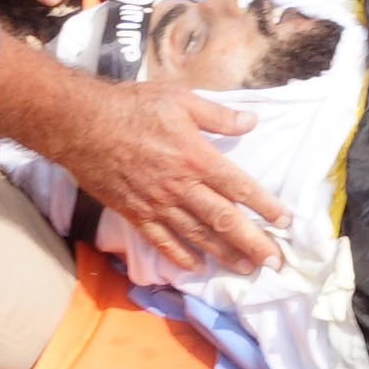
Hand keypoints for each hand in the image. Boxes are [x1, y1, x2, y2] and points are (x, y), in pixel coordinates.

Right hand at [46, 63, 284, 273]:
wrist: (83, 125)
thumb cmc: (133, 107)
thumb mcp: (181, 99)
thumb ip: (219, 116)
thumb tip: (252, 122)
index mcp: (197, 158)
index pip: (240, 187)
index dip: (265, 206)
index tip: (285, 221)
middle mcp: (181, 187)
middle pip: (224, 220)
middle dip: (253, 243)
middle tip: (275, 262)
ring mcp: (158, 204)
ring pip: (197, 236)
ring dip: (224, 254)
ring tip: (246, 269)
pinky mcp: (136, 214)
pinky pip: (162, 241)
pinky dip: (180, 256)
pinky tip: (197, 267)